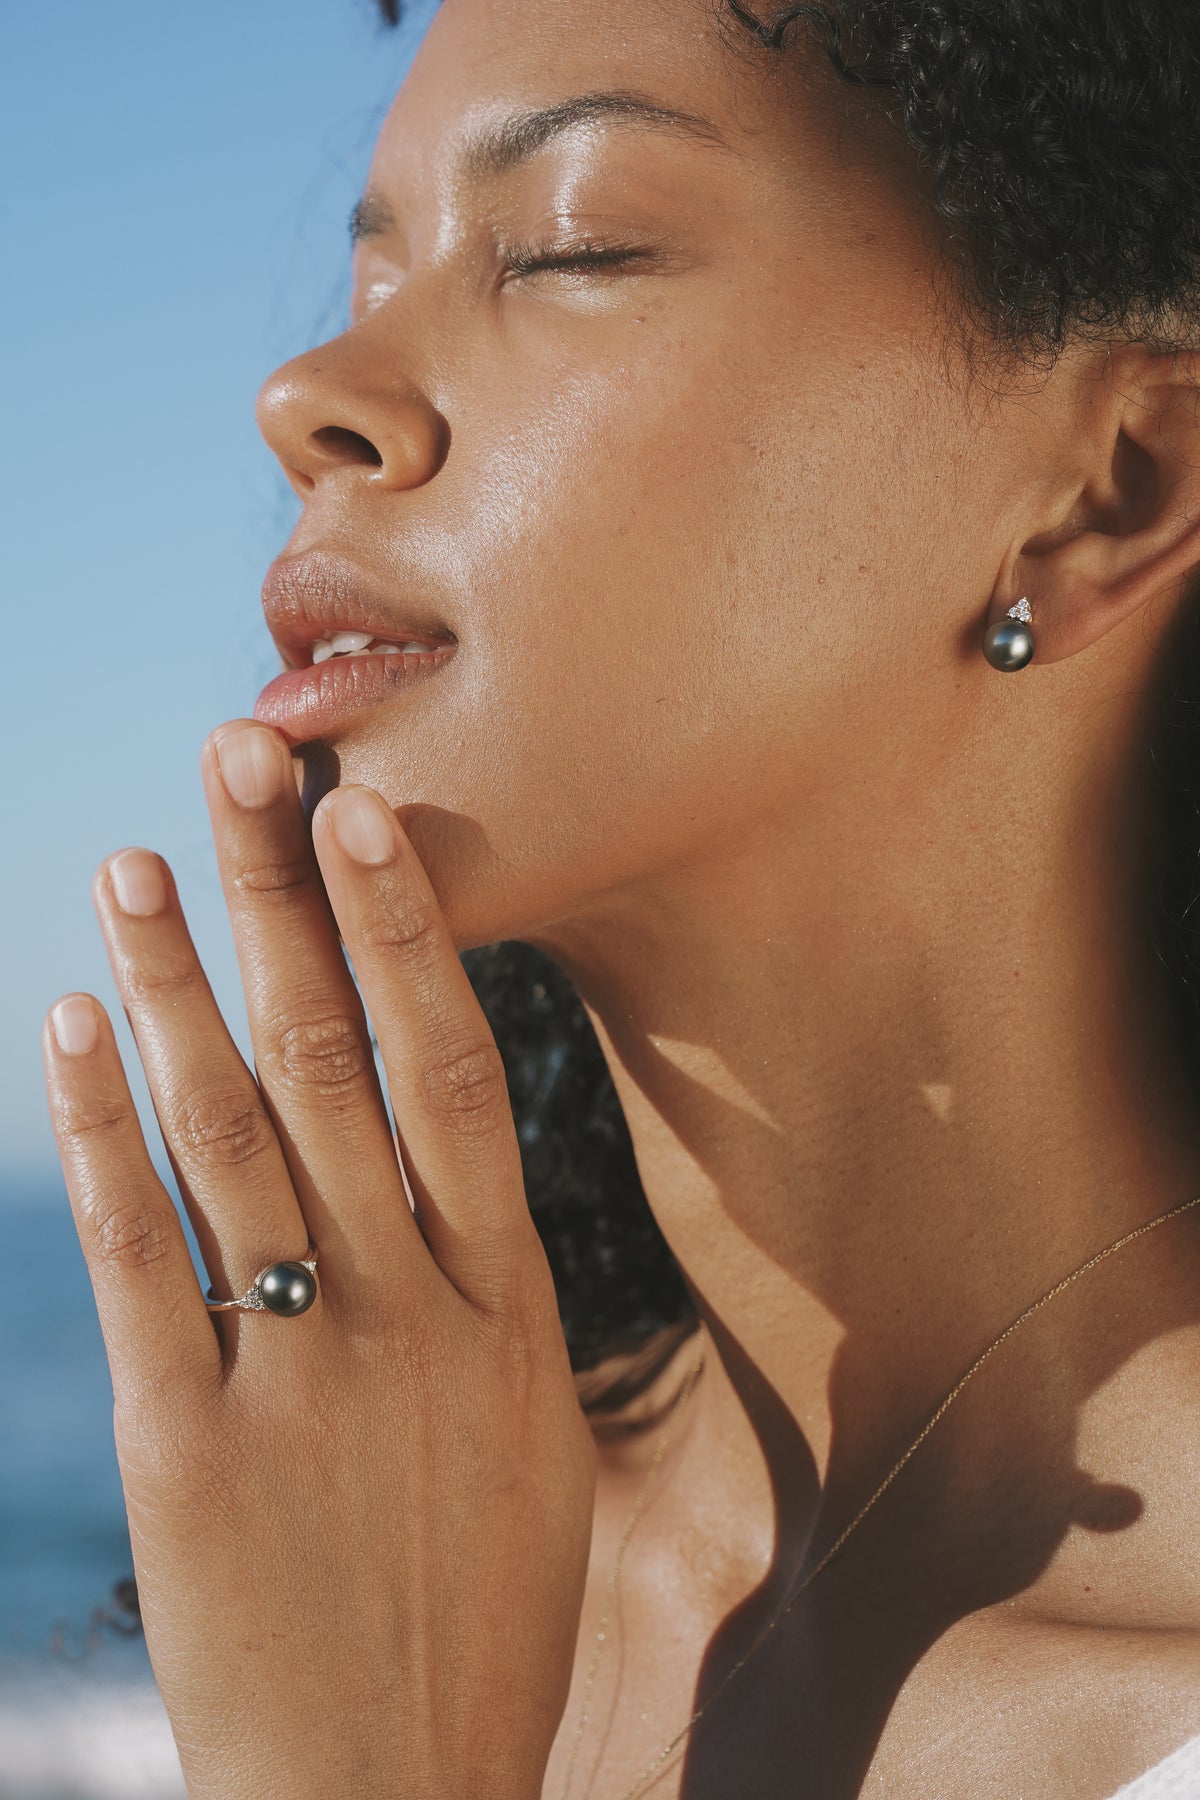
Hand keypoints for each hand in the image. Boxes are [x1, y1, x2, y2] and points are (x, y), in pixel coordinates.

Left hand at [42, 719, 596, 1799]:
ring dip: (172, 986)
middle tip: (242, 761)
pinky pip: (142, 1258)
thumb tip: (450, 1178)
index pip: (453, 1070)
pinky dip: (98, 1133)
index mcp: (509, 1303)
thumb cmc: (481, 1614)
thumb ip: (483, 1299)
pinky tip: (65, 1033)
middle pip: (340, 1061)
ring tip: (124, 865)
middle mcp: (415, 1311)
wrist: (404, 1797)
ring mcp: (305, 1372)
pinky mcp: (193, 1447)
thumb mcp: (530, 1440)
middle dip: (284, 900)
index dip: (407, 929)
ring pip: (231, 1133)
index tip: (363, 811)